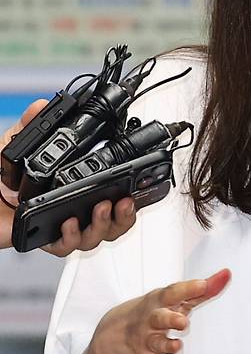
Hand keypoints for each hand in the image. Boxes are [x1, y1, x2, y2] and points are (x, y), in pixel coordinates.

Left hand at [0, 98, 136, 254]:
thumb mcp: (12, 149)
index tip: (134, 189)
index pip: (107, 197)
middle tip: (123, 202)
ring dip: (103, 225)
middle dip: (124, 217)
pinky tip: (69, 222)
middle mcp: (67, 211)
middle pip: (110, 224)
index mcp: (68, 190)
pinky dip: (72, 237)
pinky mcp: (40, 240)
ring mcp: (56, 227)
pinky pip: (65, 248)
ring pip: (94, 238)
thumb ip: (28, 127)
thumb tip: (41, 105)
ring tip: (102, 209)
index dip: (126, 198)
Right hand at [90, 270, 230, 353]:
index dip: (188, 289)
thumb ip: (202, 290)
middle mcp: (152, 318)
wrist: (116, 332)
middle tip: (183, 322)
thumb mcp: (175, 298)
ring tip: (176, 347)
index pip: (173, 293)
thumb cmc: (156, 310)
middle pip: (160, 317)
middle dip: (170, 320)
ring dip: (166, 345)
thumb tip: (227, 274)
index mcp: (161, 300)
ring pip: (155, 342)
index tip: (203, 285)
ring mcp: (145, 338)